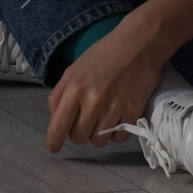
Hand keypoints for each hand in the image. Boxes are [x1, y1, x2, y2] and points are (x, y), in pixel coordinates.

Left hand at [44, 13, 171, 152]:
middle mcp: (93, 102)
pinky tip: (117, 117)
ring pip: (99, 141)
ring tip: (103, 116)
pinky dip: (116, 132)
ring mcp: (114, 109)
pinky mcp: (133, 113)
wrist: (139, 44)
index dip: (54, 141)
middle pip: (79, 138)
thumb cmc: (104, 54)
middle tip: (86, 119)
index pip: (59, 125)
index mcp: (74, 89)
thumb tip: (56, 118)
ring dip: (98, 133)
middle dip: (79, 132)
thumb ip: (60, 93)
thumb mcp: (74, 68)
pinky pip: (119, 138)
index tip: (53, 148)